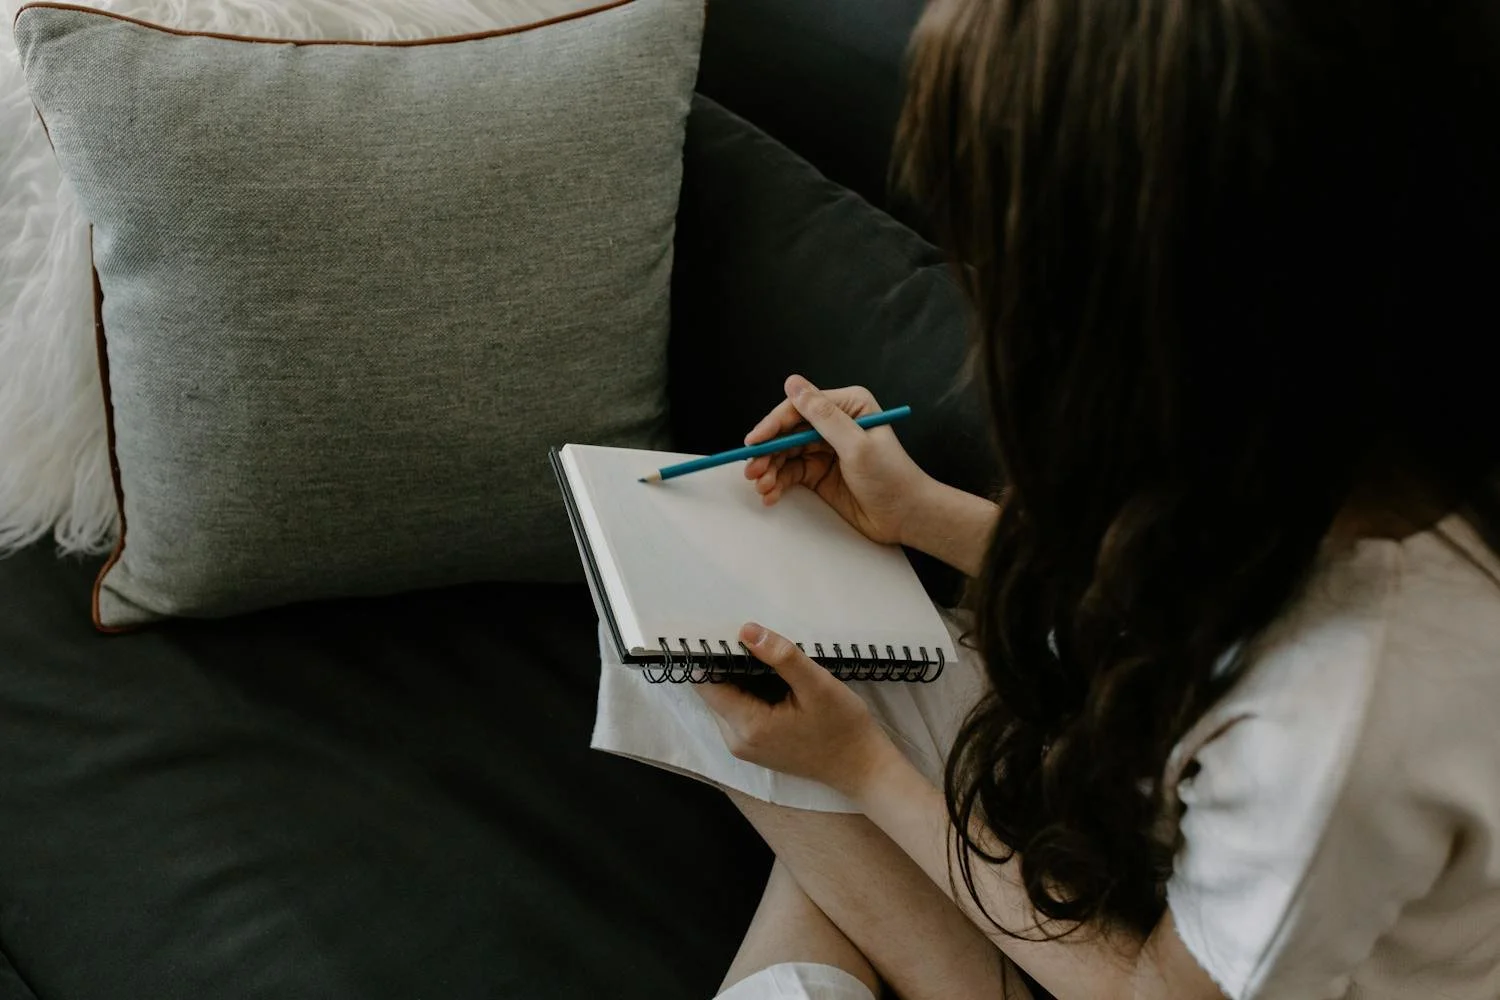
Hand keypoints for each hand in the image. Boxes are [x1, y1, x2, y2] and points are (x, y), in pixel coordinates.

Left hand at [696, 622, 902, 798]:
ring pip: (726, 700)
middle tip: (755, 640)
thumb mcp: (817, 685)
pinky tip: (774, 681)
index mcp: (747, 725)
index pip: (706, 683)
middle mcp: (736, 739)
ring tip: (767, 659)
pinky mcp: (754, 745)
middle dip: (729, 664)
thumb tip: (746, 630)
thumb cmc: (843, 727)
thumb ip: (781, 657)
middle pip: (713, 691)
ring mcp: (744, 746)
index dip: (711, 655)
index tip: (728, 632)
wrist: (861, 766)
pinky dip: (749, 692)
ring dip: (740, 678)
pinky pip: (739, 711)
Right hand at [744, 375, 932, 545]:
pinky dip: (778, 484)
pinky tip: (771, 495)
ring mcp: (825, 449)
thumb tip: (793, 383)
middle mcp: (834, 424)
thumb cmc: (892, 477)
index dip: (773, 424)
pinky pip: (791, 474)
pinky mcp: (820, 473)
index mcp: (848, 406)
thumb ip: (823, 416)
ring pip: (785, 455)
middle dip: (768, 452)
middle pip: (788, 433)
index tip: (755, 442)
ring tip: (762, 487)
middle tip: (753, 470)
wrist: (907, 517)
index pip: (800, 408)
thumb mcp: (856, 445)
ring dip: (770, 470)